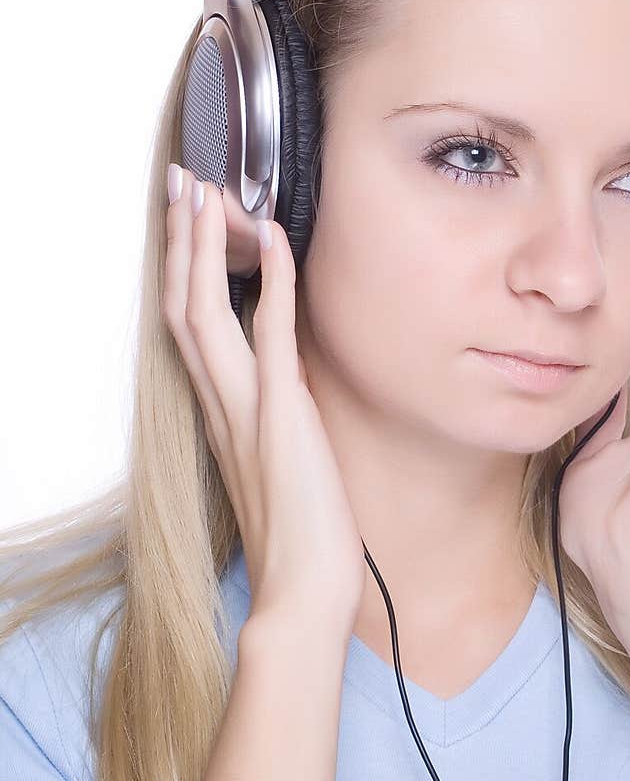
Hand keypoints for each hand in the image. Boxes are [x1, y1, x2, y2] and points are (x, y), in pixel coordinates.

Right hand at [163, 164, 366, 631]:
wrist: (301, 596)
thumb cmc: (301, 542)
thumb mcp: (283, 468)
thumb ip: (278, 423)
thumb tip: (290, 387)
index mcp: (222, 420)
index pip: (190, 331)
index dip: (183, 274)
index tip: (187, 226)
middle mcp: (223, 409)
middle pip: (183, 307)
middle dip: (179, 242)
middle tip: (178, 184)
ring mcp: (247, 411)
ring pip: (206, 312)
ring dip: (204, 247)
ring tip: (204, 191)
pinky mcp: (282, 419)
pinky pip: (270, 336)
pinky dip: (273, 282)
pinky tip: (276, 238)